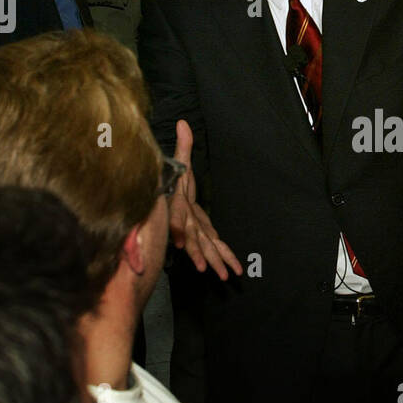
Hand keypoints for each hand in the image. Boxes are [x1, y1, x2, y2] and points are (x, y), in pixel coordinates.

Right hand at [168, 119, 243, 278]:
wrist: (168, 191)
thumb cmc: (173, 177)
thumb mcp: (178, 161)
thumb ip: (183, 146)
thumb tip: (184, 123)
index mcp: (178, 204)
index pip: (177, 216)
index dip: (179, 227)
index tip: (181, 242)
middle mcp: (186, 219)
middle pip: (193, 239)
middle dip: (200, 254)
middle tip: (209, 270)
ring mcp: (195, 227)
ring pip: (204, 246)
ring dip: (214, 261)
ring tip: (224, 278)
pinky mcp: (203, 231)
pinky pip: (214, 245)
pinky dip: (223, 256)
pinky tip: (234, 270)